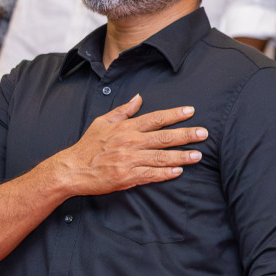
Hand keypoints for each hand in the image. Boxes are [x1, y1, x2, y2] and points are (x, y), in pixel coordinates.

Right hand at [47, 93, 205, 195]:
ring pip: (160, 157)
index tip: (191, 111)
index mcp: (126, 128)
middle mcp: (129, 142)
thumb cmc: (88, 146)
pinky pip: (150, 175)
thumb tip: (139, 98)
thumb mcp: (103, 122)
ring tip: (198, 156)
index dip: (174, 114)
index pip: (155, 118)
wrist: (71, 169)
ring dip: (181, 156)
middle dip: (185, 135)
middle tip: (203, 133)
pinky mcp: (126, 177)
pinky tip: (178, 172)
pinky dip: (165, 173)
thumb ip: (123, 111)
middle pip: (163, 137)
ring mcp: (128, 160)